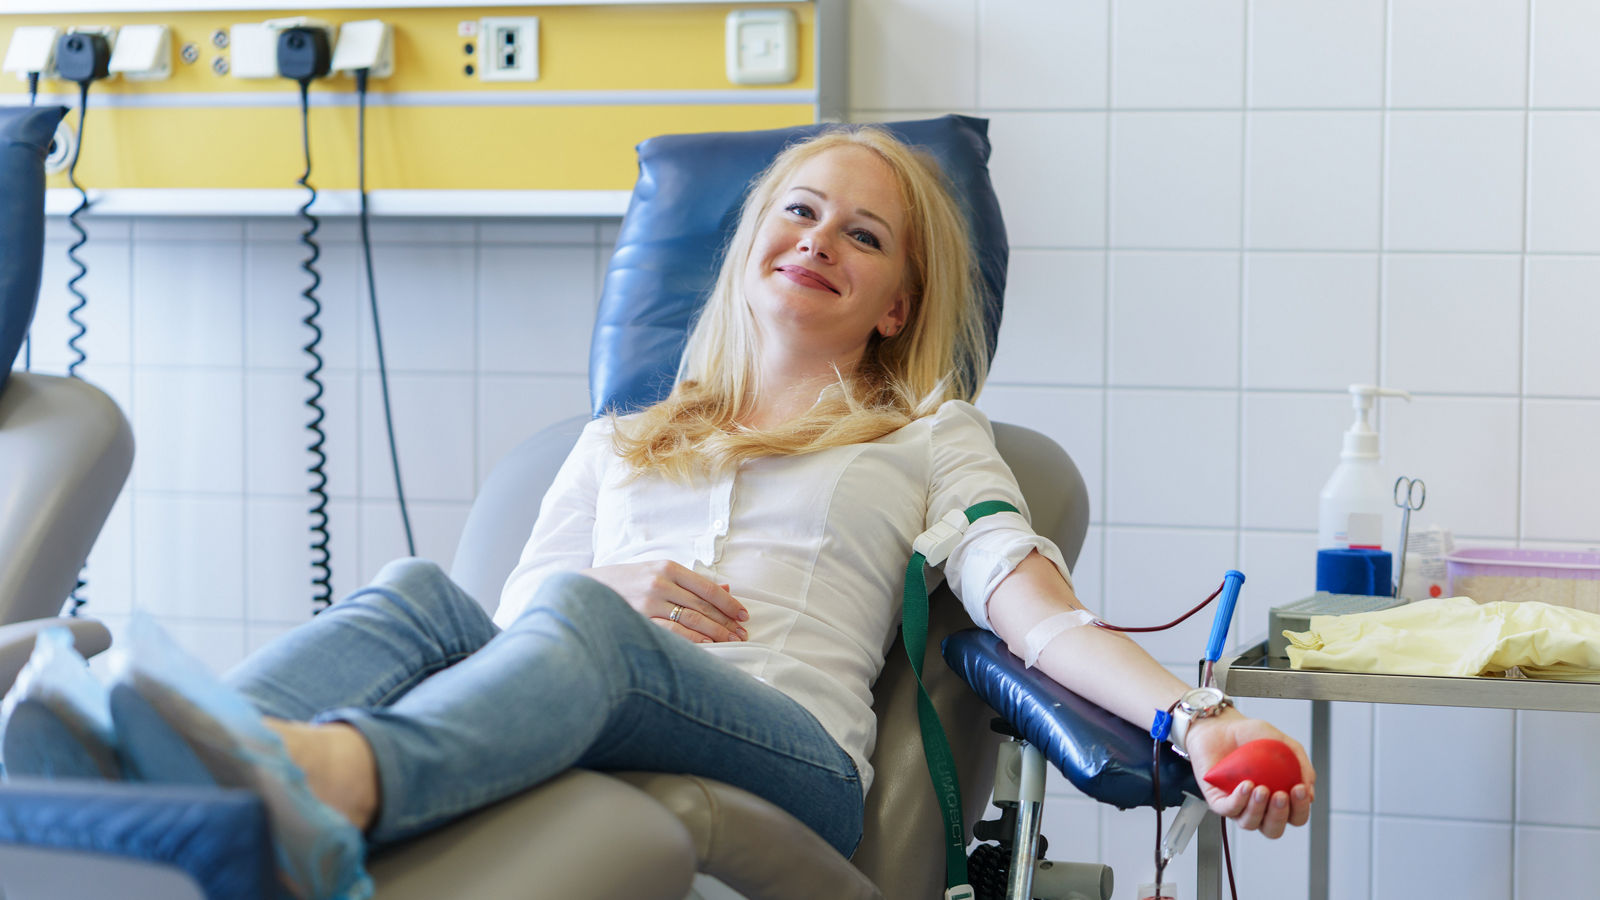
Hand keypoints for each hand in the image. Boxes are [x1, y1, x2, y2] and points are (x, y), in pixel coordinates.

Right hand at [581, 561, 748, 643]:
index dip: (729, 603)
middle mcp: (659, 584)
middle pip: (703, 606)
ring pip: (693, 621)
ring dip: (716, 634)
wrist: (583, 591)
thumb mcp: (655, 571)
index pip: (708, 587)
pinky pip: (674, 634)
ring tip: (732, 642)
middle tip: (743, 633)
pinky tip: (707, 648)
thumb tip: (727, 588)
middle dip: (727, 622)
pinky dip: (694, 642)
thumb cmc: (624, 582)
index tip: (744, 615)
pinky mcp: (639, 622)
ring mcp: (648, 604)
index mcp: (666, 567)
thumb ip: (689, 581)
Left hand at [1184, 709, 1314, 838]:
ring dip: (1258, 809)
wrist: (1220, 727)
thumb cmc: (1251, 737)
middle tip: (1280, 795)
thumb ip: (1300, 763)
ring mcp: (1238, 807)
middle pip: (1273, 829)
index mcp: (1278, 799)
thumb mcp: (1282, 742)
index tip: (1300, 789)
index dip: (1300, 809)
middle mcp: (1259, 808)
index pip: (1295, 816)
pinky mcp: (1217, 801)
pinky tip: (1246, 785)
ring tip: (1261, 788)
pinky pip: (1229, 809)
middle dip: (1279, 816)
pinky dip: (1239, 800)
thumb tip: (1310, 792)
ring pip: (1250, 823)